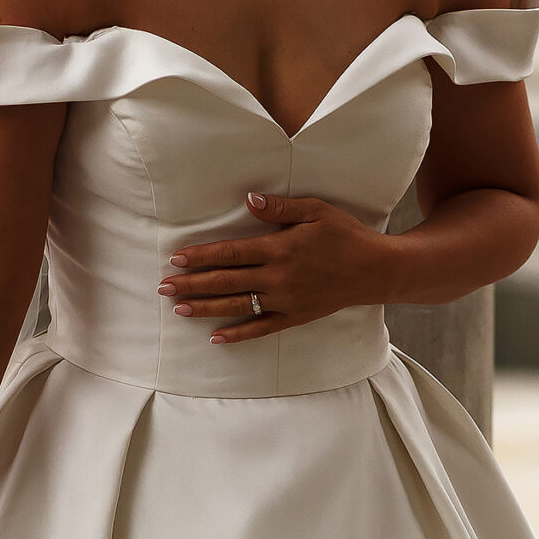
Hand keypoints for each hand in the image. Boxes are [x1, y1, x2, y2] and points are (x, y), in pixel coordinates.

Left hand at [158, 192, 389, 341]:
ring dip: (205, 308)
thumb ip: (280, 207)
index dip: (201, 256)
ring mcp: (285, 301)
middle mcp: (278, 278)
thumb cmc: (346, 235)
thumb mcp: (316, 211)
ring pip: (237, 306)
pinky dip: (237, 334)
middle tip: (164, 287)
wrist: (374, 270)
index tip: (176, 258)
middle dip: (192, 284)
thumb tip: (249, 200)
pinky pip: (261, 329)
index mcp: (279, 249)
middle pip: (226, 281)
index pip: (230, 253)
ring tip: (179, 309)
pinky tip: (215, 337)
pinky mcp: (294, 317)